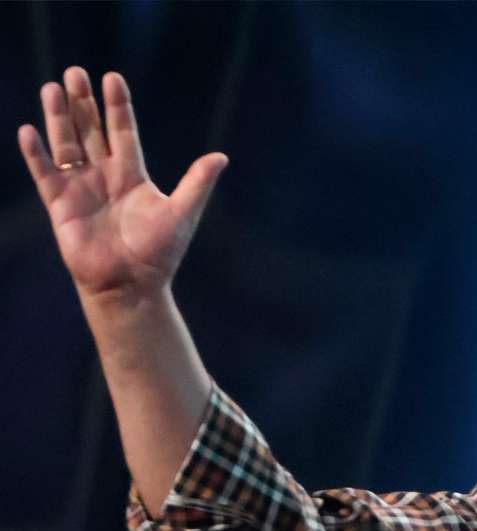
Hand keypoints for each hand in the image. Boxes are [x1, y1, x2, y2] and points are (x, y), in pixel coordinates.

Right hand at [17, 68, 226, 299]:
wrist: (131, 286)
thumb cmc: (158, 254)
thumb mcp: (181, 214)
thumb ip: (197, 184)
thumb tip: (221, 157)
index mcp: (132, 175)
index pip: (123, 132)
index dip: (117, 106)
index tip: (112, 77)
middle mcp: (104, 176)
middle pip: (90, 131)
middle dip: (83, 103)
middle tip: (75, 72)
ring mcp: (80, 188)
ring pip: (66, 144)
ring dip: (58, 117)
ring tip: (53, 88)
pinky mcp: (59, 204)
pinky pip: (44, 173)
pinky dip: (36, 153)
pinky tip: (29, 131)